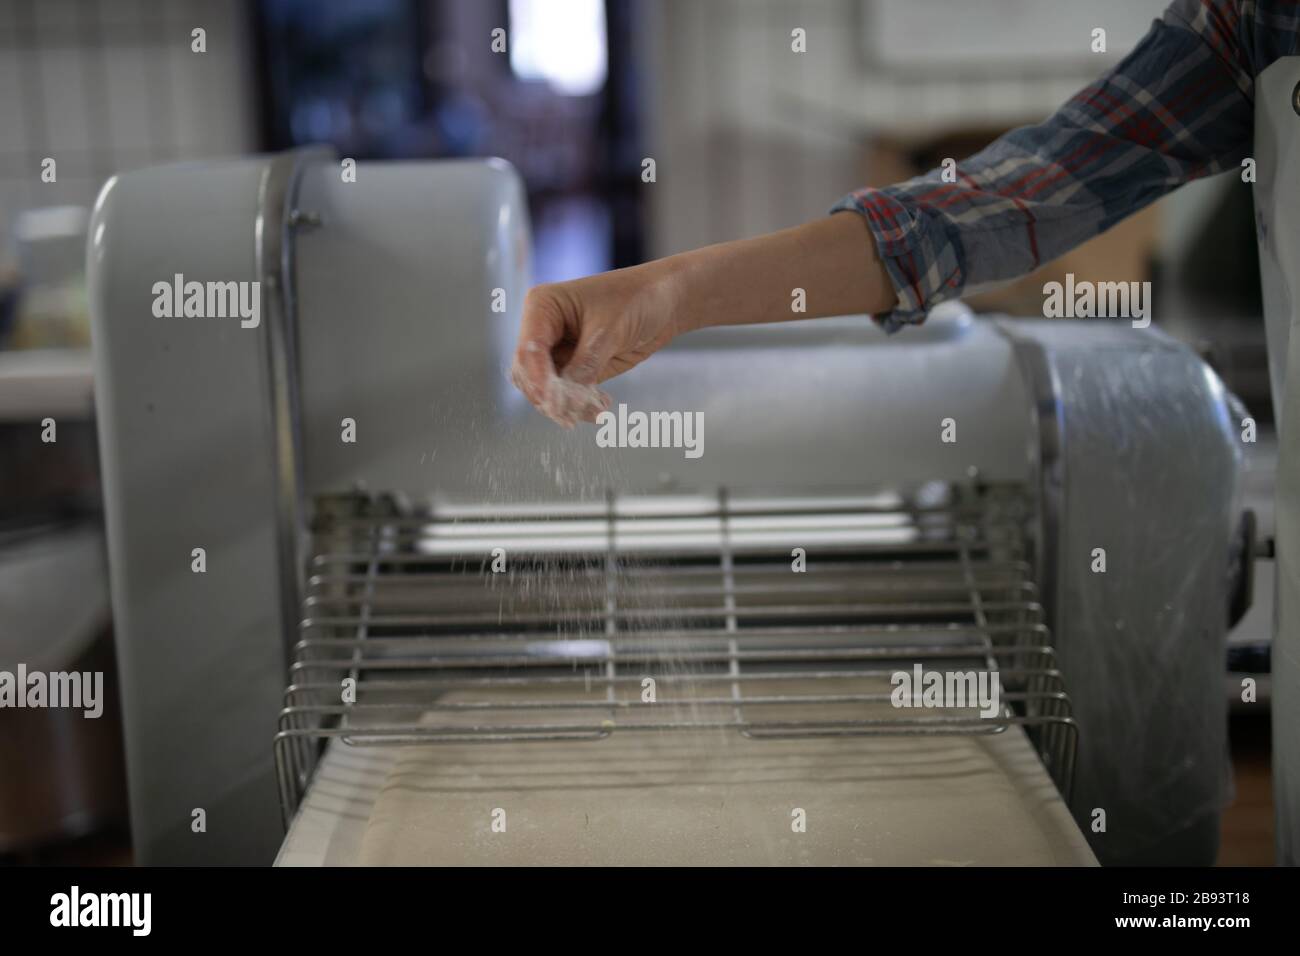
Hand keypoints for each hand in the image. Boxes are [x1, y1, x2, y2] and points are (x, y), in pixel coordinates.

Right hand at [510, 263, 681, 426]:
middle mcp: (544, 328)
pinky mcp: (576, 367)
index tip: (553, 403)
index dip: (538, 380)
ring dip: (569, 405)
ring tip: (598, 409)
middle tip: (574, 416)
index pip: (529, 350)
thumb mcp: (610, 330)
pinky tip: (603, 405)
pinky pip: (569, 394)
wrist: (665, 300)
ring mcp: (558, 349)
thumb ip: (586, 364)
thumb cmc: (637, 298)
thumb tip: (565, 399)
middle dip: (551, 397)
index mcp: (543, 306)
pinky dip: (582, 405)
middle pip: (530, 374)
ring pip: (547, 389)